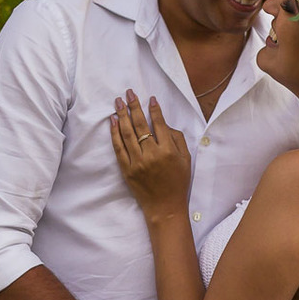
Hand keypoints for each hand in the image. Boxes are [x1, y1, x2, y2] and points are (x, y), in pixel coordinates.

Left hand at [111, 89, 190, 212]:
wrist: (165, 206)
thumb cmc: (178, 182)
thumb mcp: (186, 159)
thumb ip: (177, 139)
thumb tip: (165, 123)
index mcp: (168, 151)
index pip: (159, 124)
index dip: (154, 110)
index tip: (150, 98)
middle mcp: (152, 154)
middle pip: (140, 125)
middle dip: (134, 106)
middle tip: (128, 93)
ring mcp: (138, 162)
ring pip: (127, 134)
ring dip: (122, 115)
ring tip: (118, 102)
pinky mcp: (127, 170)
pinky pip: (119, 148)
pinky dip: (115, 133)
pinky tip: (113, 121)